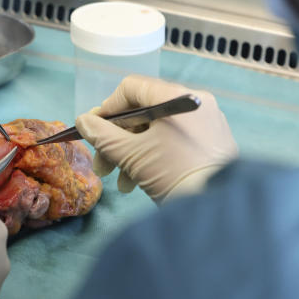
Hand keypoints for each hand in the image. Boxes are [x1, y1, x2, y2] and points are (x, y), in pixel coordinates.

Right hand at [75, 75, 237, 202]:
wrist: (216, 210)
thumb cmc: (173, 174)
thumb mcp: (132, 155)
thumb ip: (103, 136)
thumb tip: (82, 121)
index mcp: (176, 97)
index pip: (132, 88)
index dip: (108, 109)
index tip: (94, 131)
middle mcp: (194, 104)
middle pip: (144, 112)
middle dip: (117, 140)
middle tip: (101, 165)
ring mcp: (206, 124)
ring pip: (157, 131)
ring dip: (132, 155)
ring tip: (120, 183)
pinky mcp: (212, 145)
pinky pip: (175, 143)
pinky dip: (154, 158)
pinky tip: (138, 184)